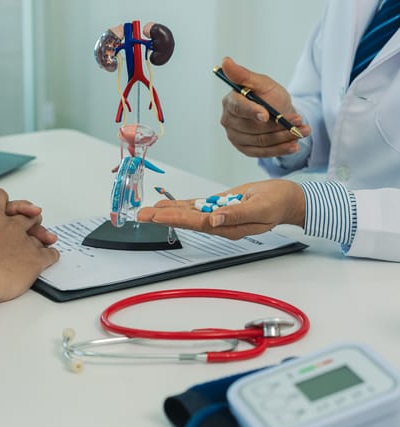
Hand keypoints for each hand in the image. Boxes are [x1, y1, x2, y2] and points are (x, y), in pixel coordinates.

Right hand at [0, 188, 59, 301]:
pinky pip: (50, 254)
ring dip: (40, 238)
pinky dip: (50, 254)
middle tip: (27, 227)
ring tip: (38, 244)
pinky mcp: (36, 260)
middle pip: (26, 216)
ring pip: (39, 235)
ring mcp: (26, 242)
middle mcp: (11, 226)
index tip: (2, 207)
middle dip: (27, 220)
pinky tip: (48, 257)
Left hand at [137, 180, 304, 239]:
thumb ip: (236, 215)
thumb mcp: (259, 208)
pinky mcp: (217, 206)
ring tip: (146, 212)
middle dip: (162, 218)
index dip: (175, 219)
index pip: (196, 223)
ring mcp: (216, 215)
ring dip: (166, 212)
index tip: (157, 216)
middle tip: (141, 215)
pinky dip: (179, 205)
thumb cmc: (276, 203)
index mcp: (227, 227)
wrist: (286, 198)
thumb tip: (214, 220)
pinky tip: (164, 206)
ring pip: (187, 214)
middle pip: (185, 220)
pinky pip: (194, 206)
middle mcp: (218, 224)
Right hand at [219, 57, 309, 157]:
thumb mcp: (262, 82)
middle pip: (252, 127)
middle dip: (278, 126)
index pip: (238, 107)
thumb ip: (244, 75)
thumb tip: (225, 61)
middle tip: (299, 121)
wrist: (277, 111)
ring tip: (304, 131)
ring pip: (261, 140)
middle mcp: (228, 121)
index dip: (252, 111)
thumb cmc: (268, 95)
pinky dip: (280, 150)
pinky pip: (262, 153)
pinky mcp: (244, 149)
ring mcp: (235, 137)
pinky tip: (294, 146)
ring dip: (284, 137)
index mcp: (230, 102)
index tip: (266, 115)